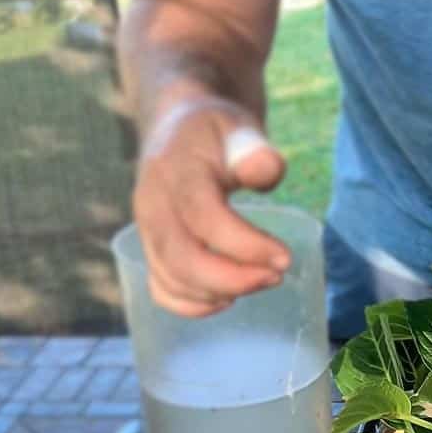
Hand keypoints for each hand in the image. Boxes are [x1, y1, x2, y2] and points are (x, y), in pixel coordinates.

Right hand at [132, 97, 288, 315]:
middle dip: (234, 279)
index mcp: (175, 171)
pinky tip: (228, 297)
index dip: (244, 244)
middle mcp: (152, 204)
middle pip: (181, 257)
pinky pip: (161, 290)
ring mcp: (146, 231)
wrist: (177, 128)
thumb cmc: (214, 132)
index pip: (203, 216)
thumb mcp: (237, 127)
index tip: (285, 257)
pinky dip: (193, 305)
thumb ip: (254, 148)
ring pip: (171, 279)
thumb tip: (266, 170)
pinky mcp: (150, 249)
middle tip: (277, 275)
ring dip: (220, 292)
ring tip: (262, 279)